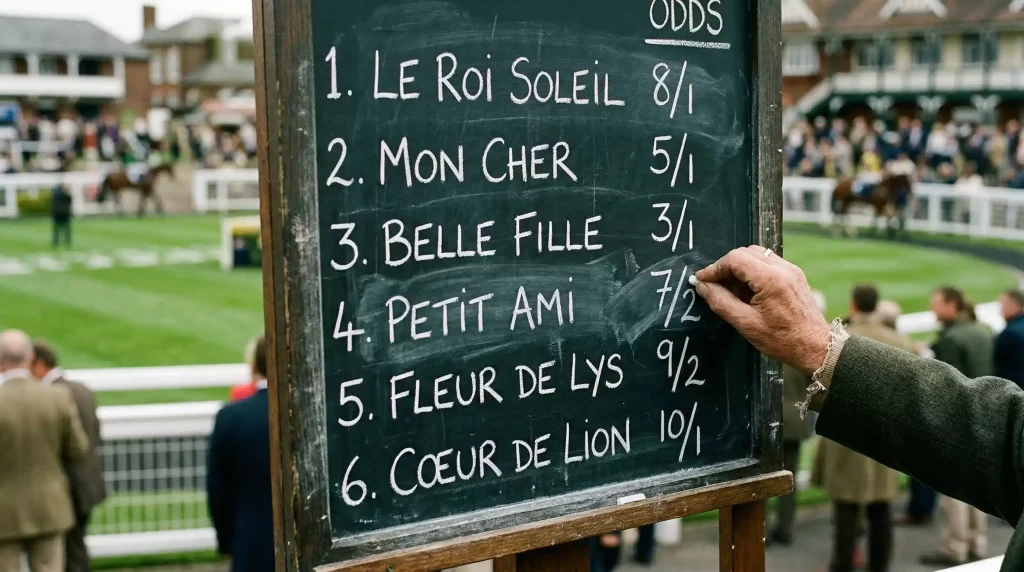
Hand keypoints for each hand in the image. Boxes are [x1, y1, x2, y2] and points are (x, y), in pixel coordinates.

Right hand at [694, 246, 830, 374]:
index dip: (714, 268)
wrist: (815, 347)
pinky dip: (752, 271)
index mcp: (771, 280)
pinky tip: (747, 291)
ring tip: (731, 290)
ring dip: (739, 268)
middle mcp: (783, 268)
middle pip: (745, 252)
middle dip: (726, 267)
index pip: (735, 259)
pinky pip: (767, 263)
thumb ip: (721, 301)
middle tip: (714, 286)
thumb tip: (702, 286)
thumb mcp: (745, 324)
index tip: (702, 280)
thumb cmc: (782, 340)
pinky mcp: (794, 275)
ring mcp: (791, 270)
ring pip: (756, 255)